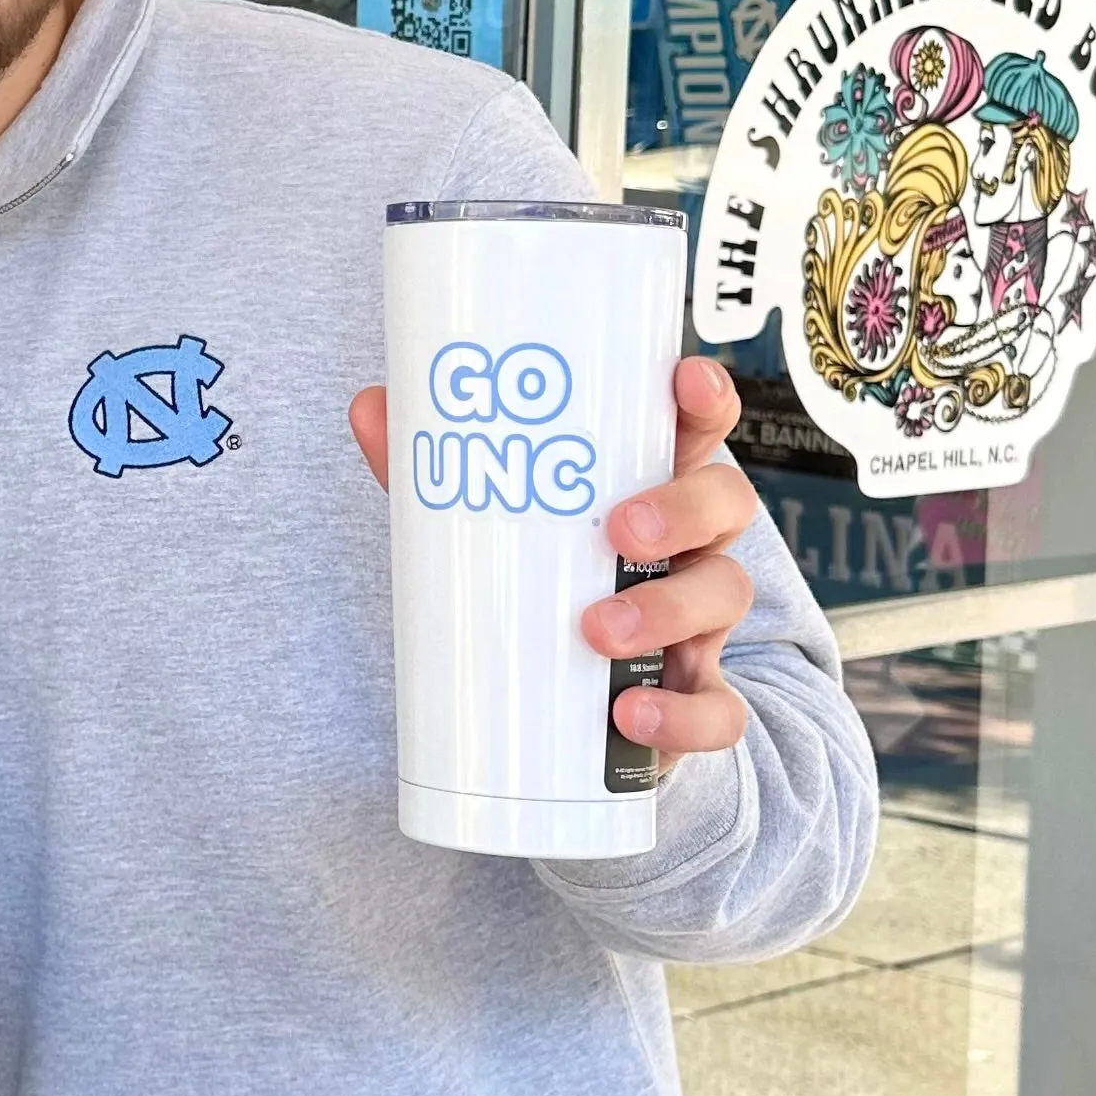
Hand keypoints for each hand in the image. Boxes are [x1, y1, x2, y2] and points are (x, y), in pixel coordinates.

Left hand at [347, 351, 759, 774]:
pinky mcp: (696, 698)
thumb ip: (432, 473)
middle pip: (726, 501)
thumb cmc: (538, 589)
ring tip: (594, 630)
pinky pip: (720, 710)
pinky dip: (683, 716)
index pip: (697, 425)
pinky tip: (631, 716)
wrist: (573, 715)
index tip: (684, 380)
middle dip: (682, 509)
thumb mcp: (489, 527)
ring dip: (666, 610)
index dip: (704, 396)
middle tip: (620, 532)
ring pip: (724, 595)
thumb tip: (370, 406)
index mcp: (650, 485)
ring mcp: (701, 622)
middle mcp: (691, 545)